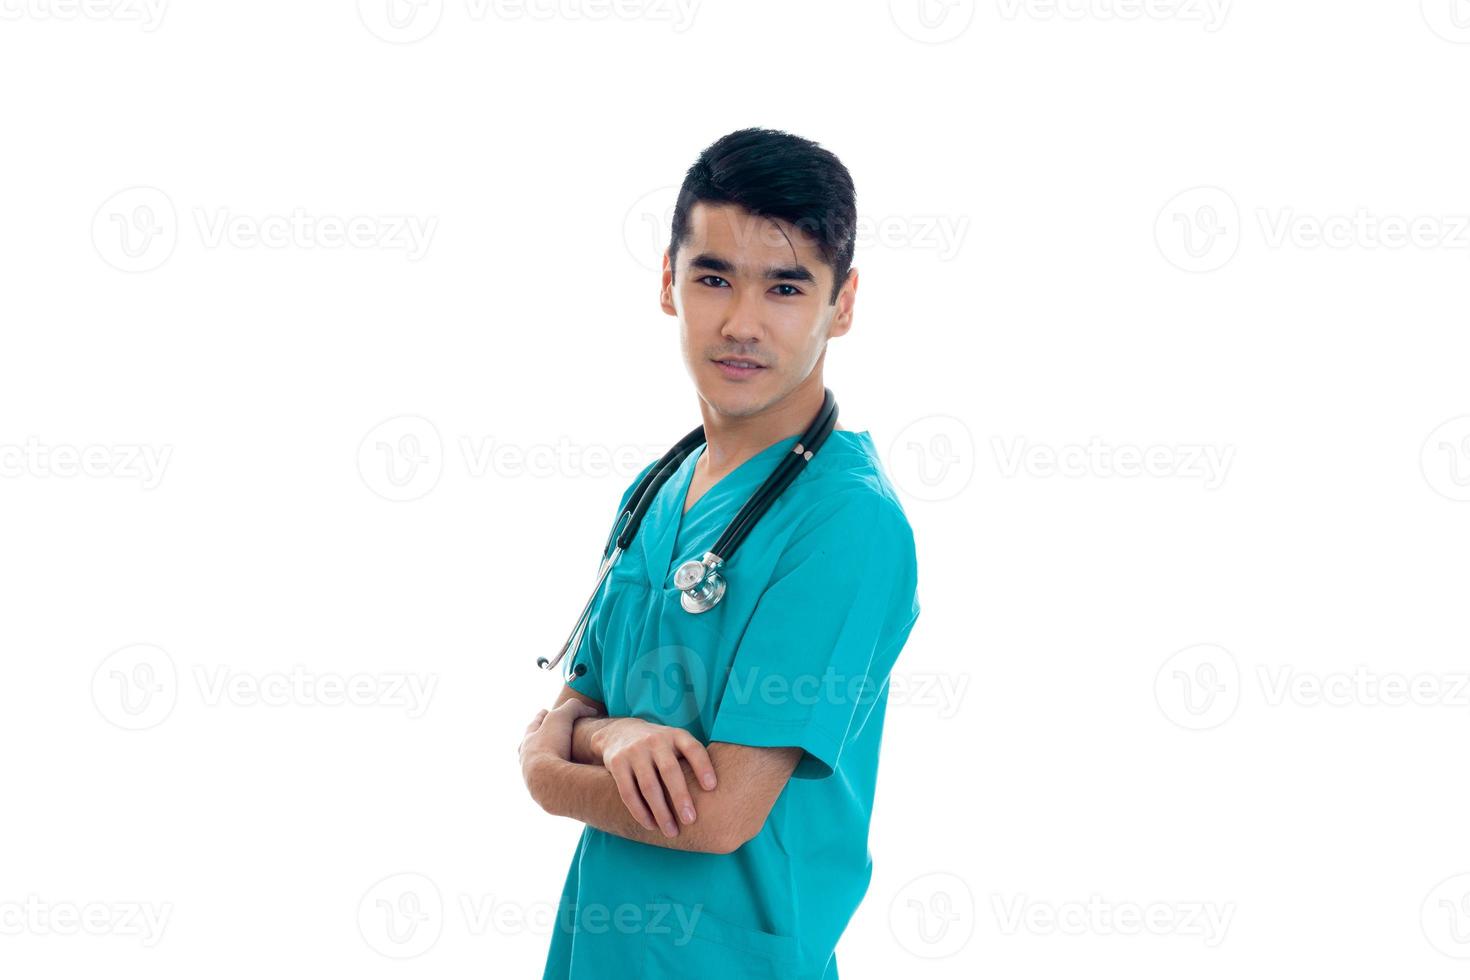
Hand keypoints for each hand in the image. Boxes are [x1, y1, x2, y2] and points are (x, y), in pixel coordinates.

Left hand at [520, 700, 598, 790]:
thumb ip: (574, 707)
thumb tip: (591, 710)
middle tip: (546, 736)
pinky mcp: (544, 791)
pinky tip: (565, 779)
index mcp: (529, 741)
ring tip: (558, 760)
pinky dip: (557, 777)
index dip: (540, 717)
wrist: (546, 780)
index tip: (544, 711)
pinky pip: (550, 781)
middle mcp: (528, 759)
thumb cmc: (551, 746)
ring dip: (547, 761)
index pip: (534, 726)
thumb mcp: (562, 717)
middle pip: (531, 746)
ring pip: (539, 765)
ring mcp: (534, 777)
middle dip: (538, 740)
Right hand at [596, 718, 717, 838]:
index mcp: (676, 735)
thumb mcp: (677, 743)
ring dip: (661, 812)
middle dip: (681, 798)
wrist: (620, 733)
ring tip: (672, 832)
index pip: (693, 749)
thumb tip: (727, 790)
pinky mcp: (617, 763)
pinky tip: (651, 825)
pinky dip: (640, 812)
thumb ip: (695, 760)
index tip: (712, 788)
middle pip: (670, 771)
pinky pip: (628, 792)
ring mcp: (635, 752)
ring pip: (649, 786)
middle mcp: (656, 741)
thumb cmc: (661, 747)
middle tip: (691, 821)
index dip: (703, 767)